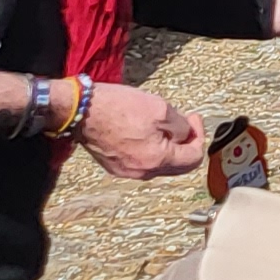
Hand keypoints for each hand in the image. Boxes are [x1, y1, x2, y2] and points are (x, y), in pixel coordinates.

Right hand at [77, 81, 207, 178]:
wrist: (80, 110)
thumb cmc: (117, 107)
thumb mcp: (160, 108)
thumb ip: (180, 126)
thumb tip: (185, 135)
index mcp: (156, 160)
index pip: (193, 158)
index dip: (199, 136)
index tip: (193, 119)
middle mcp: (142, 172)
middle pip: (178, 166)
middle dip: (186, 143)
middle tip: (185, 122)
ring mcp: (126, 171)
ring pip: (160, 164)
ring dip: (169, 146)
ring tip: (165, 124)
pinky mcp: (115, 166)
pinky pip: (143, 162)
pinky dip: (152, 149)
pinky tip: (147, 130)